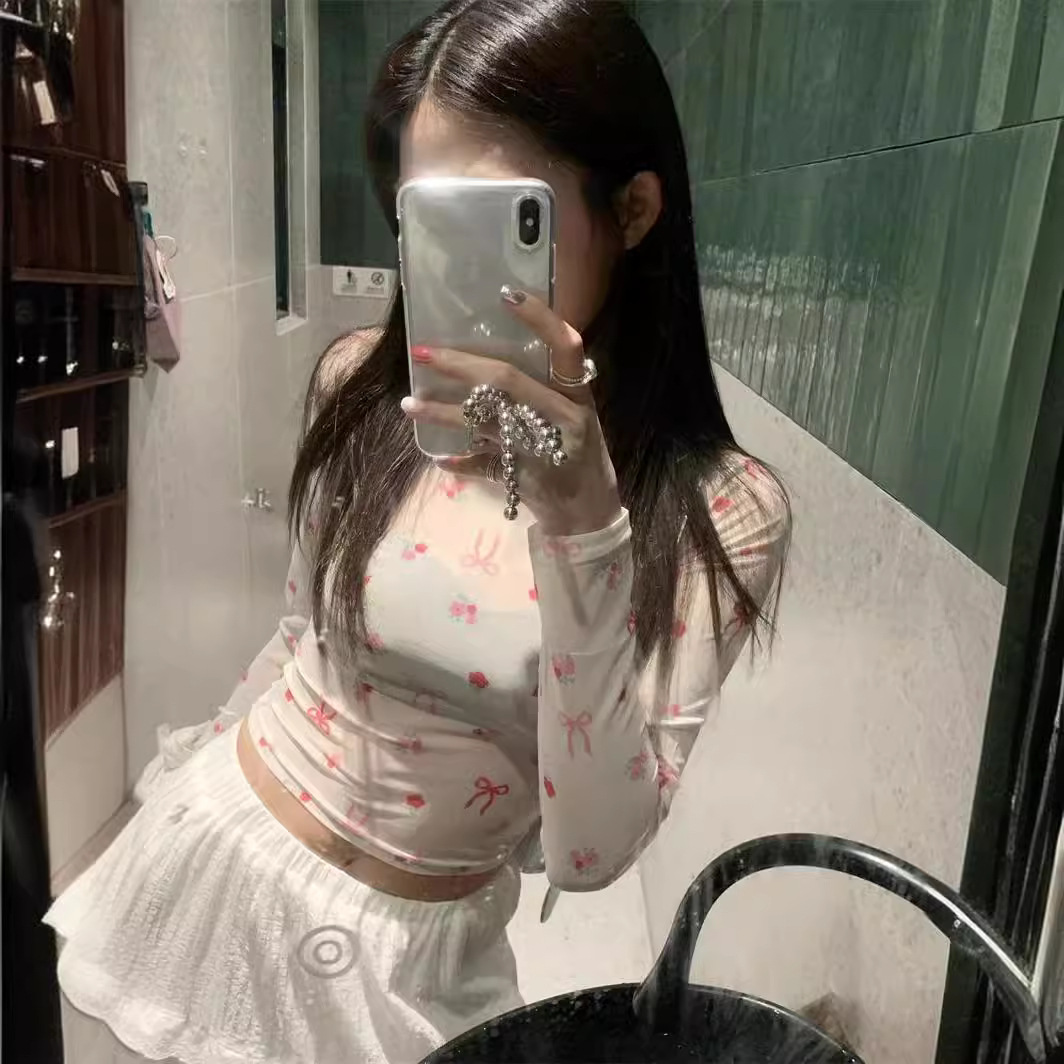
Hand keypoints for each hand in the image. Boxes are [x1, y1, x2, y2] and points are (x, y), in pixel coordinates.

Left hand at [399, 288, 622, 536]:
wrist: (590, 515)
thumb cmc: (578, 457)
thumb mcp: (573, 420)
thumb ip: (542, 393)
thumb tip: (488, 365)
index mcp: (578, 396)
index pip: (566, 346)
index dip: (540, 318)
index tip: (506, 294)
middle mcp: (564, 417)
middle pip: (507, 380)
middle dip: (459, 364)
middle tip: (422, 352)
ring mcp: (543, 448)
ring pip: (484, 421)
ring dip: (441, 412)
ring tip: (409, 404)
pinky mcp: (525, 476)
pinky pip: (482, 464)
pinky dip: (459, 460)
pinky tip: (438, 457)